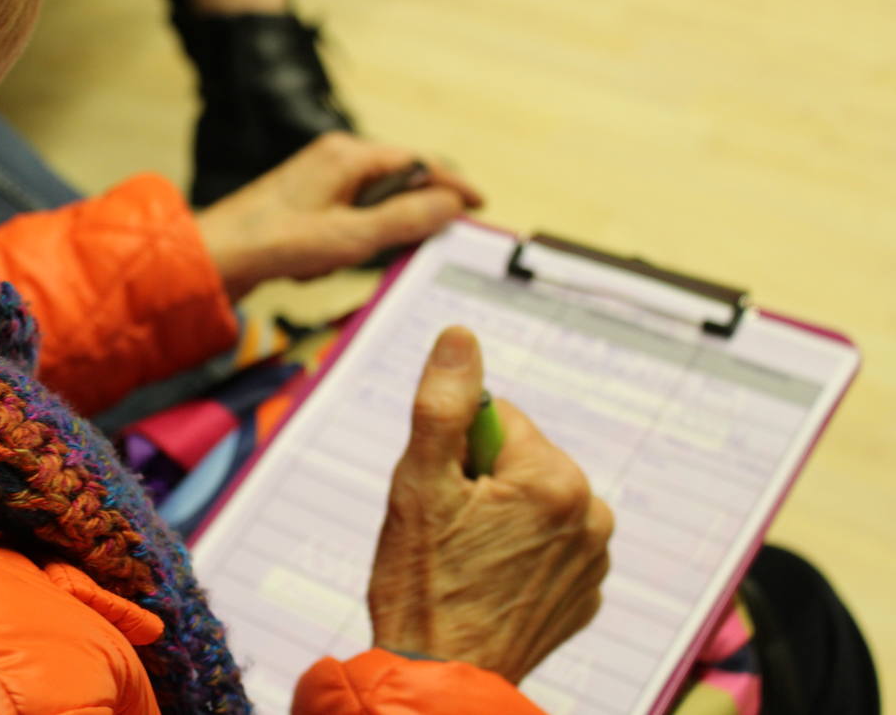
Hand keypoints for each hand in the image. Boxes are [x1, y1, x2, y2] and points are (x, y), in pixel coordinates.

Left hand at [195, 133, 481, 300]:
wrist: (214, 257)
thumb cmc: (274, 242)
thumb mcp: (352, 237)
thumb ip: (407, 219)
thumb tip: (452, 205)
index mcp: (348, 155)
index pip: (418, 163)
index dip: (451, 185)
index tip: (478, 206)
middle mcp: (334, 160)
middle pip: (395, 186)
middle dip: (398, 224)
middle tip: (406, 252)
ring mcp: (318, 182)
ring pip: (369, 210)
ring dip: (364, 242)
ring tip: (331, 262)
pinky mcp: (304, 206)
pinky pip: (344, 224)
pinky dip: (341, 248)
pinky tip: (313, 266)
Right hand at [368, 326, 612, 683]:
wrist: (441, 676)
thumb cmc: (423, 582)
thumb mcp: (419, 481)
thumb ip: (444, 401)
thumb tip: (461, 336)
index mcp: (554, 478)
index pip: (499, 419)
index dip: (457, 449)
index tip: (441, 492)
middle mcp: (591, 514)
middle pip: (520, 458)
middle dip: (482, 480)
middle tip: (446, 529)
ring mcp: (593, 559)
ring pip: (535, 500)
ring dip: (501, 515)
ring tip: (465, 560)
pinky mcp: (586, 594)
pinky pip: (550, 544)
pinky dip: (520, 553)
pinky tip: (487, 582)